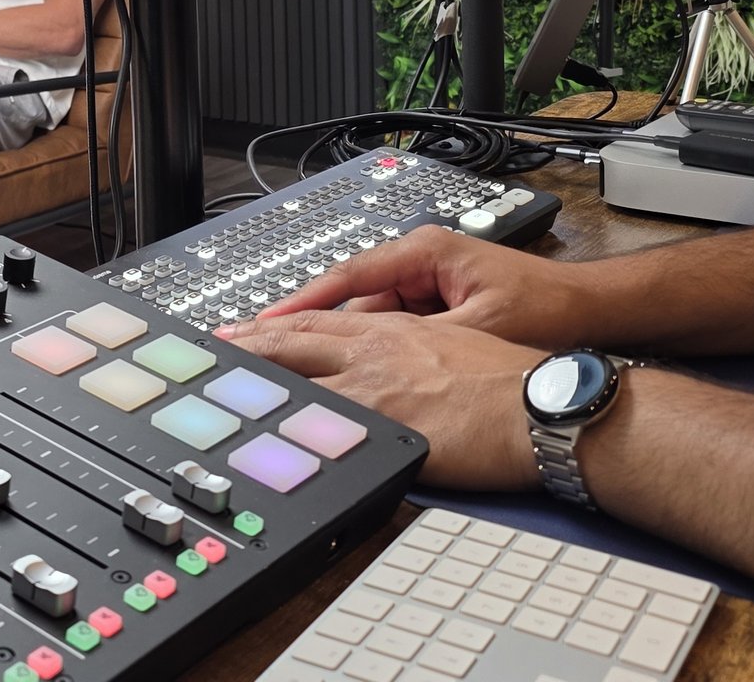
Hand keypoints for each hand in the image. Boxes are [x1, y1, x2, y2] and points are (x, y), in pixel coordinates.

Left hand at [222, 310, 541, 489]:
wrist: (538, 405)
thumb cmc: (515, 382)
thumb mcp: (458, 346)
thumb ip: (418, 355)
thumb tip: (404, 376)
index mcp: (395, 329)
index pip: (321, 321)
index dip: (279, 324)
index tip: (249, 328)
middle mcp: (376, 350)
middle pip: (295, 340)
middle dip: (249, 343)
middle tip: (215, 346)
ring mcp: (374, 387)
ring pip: (298, 376)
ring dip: (257, 380)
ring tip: (222, 385)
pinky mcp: (383, 423)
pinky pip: (323, 423)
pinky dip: (289, 424)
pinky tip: (262, 432)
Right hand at [243, 224, 600, 350]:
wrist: (593, 312)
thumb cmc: (547, 307)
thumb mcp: (476, 326)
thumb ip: (420, 340)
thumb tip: (373, 361)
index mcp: (424, 251)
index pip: (348, 274)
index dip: (302, 301)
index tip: (265, 323)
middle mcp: (421, 262)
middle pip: (350, 297)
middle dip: (309, 324)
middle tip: (262, 350)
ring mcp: (429, 284)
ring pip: (369, 318)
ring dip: (344, 343)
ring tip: (301, 372)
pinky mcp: (439, 306)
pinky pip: (393, 328)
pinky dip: (375, 350)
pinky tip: (356, 379)